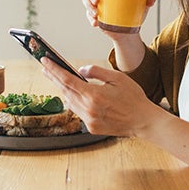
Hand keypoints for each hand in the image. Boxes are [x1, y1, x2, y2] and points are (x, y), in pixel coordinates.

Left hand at [40, 56, 161, 136]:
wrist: (143, 121)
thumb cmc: (133, 98)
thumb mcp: (117, 78)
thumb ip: (96, 72)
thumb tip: (80, 71)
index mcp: (94, 95)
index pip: (67, 79)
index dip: (54, 69)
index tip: (44, 61)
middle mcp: (88, 109)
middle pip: (65, 90)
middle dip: (54, 78)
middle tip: (45, 68)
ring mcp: (89, 120)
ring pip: (70, 102)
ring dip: (63, 90)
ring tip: (57, 79)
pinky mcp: (92, 127)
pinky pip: (78, 112)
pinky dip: (74, 101)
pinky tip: (74, 95)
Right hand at [82, 0, 156, 36]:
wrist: (130, 31)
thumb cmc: (135, 12)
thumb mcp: (143, 5)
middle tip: (97, 1)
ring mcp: (96, 7)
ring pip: (86, 3)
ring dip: (89, 8)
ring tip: (96, 15)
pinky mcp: (95, 18)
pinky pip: (88, 17)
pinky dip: (90, 19)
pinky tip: (96, 23)